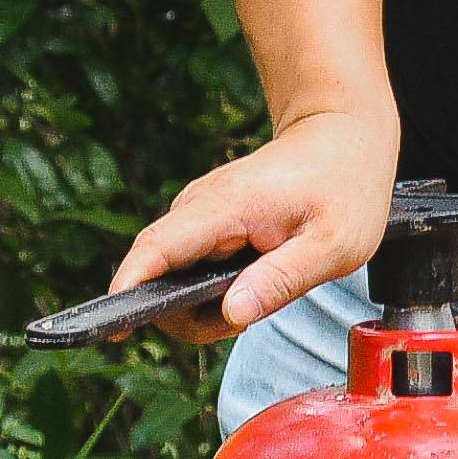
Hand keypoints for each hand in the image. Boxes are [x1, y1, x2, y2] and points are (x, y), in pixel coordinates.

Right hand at [110, 104, 398, 341]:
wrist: (342, 134)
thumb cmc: (344, 184)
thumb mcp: (332, 244)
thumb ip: (281, 279)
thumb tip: (231, 313)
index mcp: (225, 207)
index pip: (157, 248)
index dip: (129, 287)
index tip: (113, 324)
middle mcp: (201, 206)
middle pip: (158, 272)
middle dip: (189, 315)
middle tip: (246, 319)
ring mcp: (201, 212)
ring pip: (174, 274)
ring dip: (205, 304)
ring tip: (261, 293)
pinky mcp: (208, 221)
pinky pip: (191, 265)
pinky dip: (213, 287)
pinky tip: (254, 280)